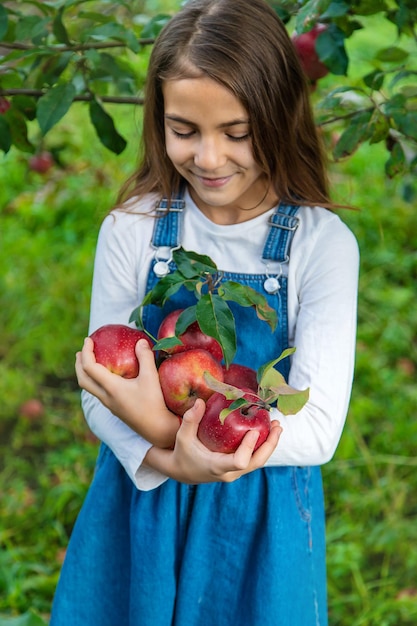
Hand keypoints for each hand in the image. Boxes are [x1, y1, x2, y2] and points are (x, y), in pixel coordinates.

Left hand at [75, 337, 178, 446]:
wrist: (157, 430)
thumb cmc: (155, 403)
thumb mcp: (151, 378)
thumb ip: (145, 358)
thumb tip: (140, 340)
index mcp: (111, 388)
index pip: (90, 367)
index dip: (86, 352)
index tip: (88, 340)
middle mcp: (106, 397)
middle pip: (82, 380)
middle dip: (79, 364)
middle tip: (82, 351)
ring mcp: (109, 404)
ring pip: (89, 388)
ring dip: (85, 373)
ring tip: (90, 362)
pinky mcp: (115, 408)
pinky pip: (98, 392)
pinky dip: (95, 380)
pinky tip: (107, 376)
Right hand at [143, 398, 282, 483]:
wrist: (182, 471)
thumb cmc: (182, 453)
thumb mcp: (183, 437)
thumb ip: (190, 420)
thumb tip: (199, 401)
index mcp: (217, 466)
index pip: (239, 461)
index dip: (249, 447)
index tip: (254, 431)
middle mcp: (229, 473)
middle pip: (256, 462)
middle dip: (269, 445)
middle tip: (277, 425)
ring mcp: (235, 473)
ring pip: (258, 462)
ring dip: (270, 445)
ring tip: (277, 426)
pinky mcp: (237, 469)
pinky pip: (254, 459)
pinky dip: (262, 446)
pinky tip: (267, 432)